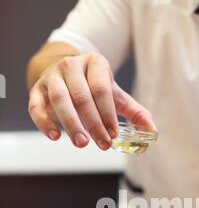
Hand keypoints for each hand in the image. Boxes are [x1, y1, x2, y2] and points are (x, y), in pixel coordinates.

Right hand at [28, 52, 155, 149]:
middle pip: (82, 97)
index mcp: (95, 63)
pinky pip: (36, 106)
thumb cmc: (93, 86)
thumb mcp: (115, 95)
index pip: (102, 90)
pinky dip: (44, 122)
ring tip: (81, 144)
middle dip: (93, 124)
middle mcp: (72, 66)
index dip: (108, 114)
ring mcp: (52, 76)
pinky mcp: (37, 89)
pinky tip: (55, 136)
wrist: (65, 73)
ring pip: (60, 100)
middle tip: (102, 145)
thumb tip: (152, 131)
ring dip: (71, 124)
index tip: (113, 136)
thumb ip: (134, 112)